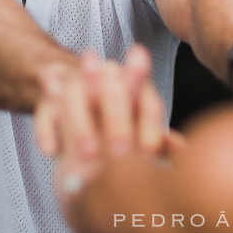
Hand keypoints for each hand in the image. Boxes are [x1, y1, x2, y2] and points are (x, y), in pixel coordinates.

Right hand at [35, 45, 170, 203]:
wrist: (67, 82)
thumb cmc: (110, 113)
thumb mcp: (135, 124)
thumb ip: (156, 136)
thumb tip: (187, 152)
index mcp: (135, 88)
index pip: (147, 101)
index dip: (149, 126)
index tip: (150, 152)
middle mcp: (107, 78)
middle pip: (114, 92)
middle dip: (118, 120)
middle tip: (121, 152)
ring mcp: (77, 83)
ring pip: (78, 95)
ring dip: (83, 124)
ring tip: (89, 153)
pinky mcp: (49, 92)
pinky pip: (46, 109)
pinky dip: (48, 130)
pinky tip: (51, 151)